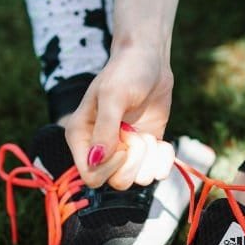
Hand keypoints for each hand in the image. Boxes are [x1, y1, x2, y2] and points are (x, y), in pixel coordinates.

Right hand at [65, 41, 175, 188]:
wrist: (149, 61)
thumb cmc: (125, 72)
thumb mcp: (112, 96)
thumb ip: (105, 129)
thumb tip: (96, 161)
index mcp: (80, 137)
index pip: (90, 176)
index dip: (109, 166)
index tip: (122, 137)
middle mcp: (100, 149)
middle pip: (115, 183)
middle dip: (133, 160)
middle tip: (135, 132)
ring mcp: (124, 152)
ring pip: (137, 180)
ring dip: (148, 158)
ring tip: (145, 133)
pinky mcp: (145, 151)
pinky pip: (156, 172)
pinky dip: (163, 160)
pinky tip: (161, 142)